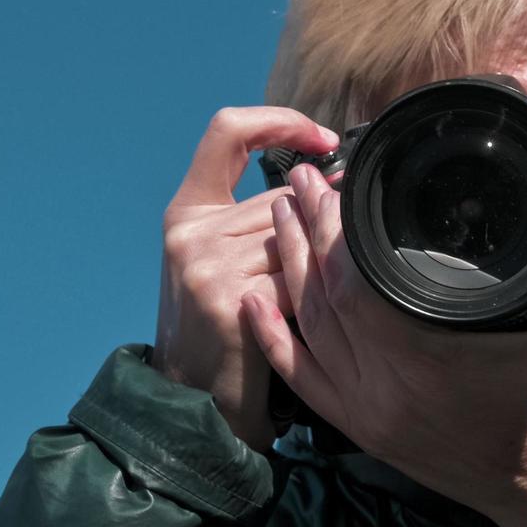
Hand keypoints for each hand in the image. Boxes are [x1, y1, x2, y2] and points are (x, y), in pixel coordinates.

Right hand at [152, 107, 340, 449]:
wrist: (194, 405)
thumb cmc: (222, 330)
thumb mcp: (223, 262)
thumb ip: (259, 219)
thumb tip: (332, 178)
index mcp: (186, 212)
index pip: (228, 131)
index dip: (279, 121)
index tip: (322, 138)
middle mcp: (191, 233)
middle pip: (280, 200)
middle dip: (316, 225)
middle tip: (339, 245)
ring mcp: (207, 265)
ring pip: (296, 242)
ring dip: (315, 272)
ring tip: (312, 302)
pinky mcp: (231, 301)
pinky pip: (300, 282)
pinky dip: (313, 302)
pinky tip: (307, 323)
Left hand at [246, 163, 526, 526]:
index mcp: (430, 356)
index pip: (357, 281)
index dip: (335, 229)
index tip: (334, 182)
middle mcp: (386, 386)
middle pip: (322, 297)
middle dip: (306, 235)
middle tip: (300, 184)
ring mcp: (368, 412)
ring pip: (307, 332)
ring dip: (289, 272)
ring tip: (280, 218)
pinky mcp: (363, 431)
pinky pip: (303, 381)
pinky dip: (276, 339)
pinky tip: (256, 302)